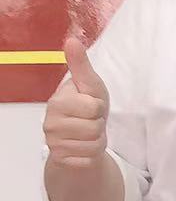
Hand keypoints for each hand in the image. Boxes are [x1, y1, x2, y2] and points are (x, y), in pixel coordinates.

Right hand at [43, 36, 110, 168]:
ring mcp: (54, 144)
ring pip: (94, 145)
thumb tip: (71, 40)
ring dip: (97, 139)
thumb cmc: (87, 106)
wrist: (80, 136)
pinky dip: (92, 154)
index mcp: (57, 102)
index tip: (91, 105)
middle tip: (90, 121)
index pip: (94, 107)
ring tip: (88, 133)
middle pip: (95, 128)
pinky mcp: (61, 160)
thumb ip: (80, 64)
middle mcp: (50, 124)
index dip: (99, 106)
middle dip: (99, 124)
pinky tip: (83, 146)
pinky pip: (89, 159)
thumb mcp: (89, 84)